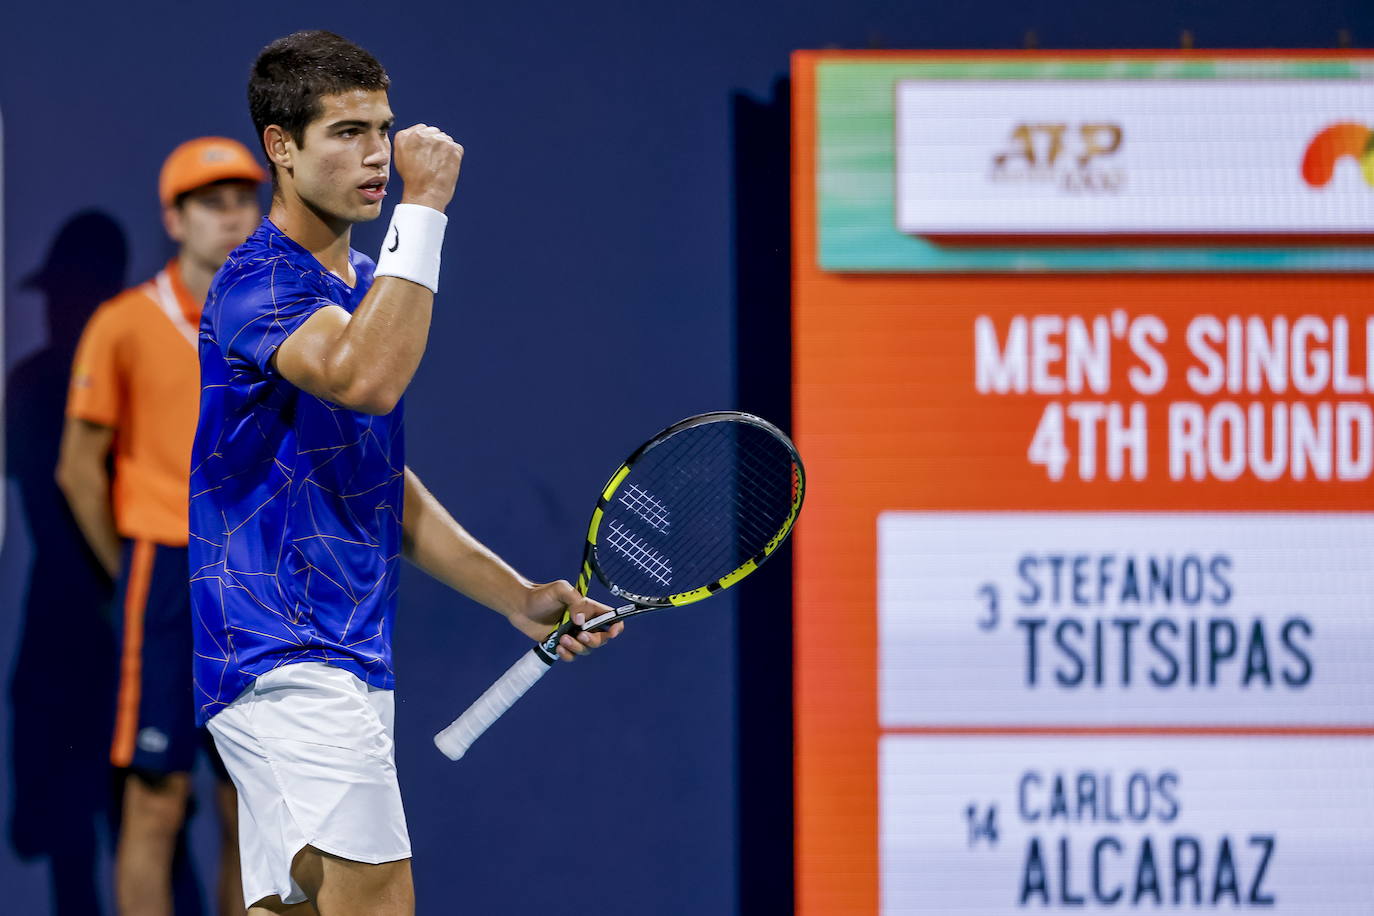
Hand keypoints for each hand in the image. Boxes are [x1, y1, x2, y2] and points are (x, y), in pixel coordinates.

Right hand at [394, 124, 463, 211]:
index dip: (426, 143)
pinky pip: (457, 148)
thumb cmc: (413, 180)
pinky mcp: (452, 147)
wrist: (425, 194)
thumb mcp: (401, 158)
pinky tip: (447, 167)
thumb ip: (409, 143)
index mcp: (405, 136)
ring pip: (446, 140)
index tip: (426, 154)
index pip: (422, 129)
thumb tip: (420, 136)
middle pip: (435, 132)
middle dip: (436, 144)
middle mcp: (421, 134)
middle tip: (433, 162)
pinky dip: (455, 157)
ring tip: (439, 167)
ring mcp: (438, 139)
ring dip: (445, 150)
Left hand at [508, 580, 623, 661]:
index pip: (611, 618)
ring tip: (562, 639)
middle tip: (579, 635)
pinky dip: (567, 655)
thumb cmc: (541, 594)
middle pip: (602, 638)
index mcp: (589, 608)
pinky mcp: (561, 645)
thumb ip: (574, 601)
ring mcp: (573, 635)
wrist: (520, 606)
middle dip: (594, 640)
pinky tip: (558, 648)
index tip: (612, 632)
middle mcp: (584, 623)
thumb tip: (581, 621)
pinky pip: (572, 656)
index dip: (617, 626)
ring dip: (577, 647)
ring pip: (587, 649)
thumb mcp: (560, 589)